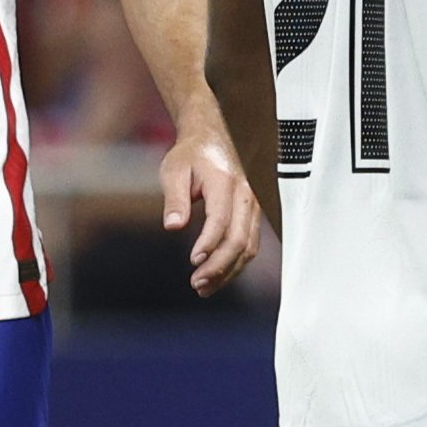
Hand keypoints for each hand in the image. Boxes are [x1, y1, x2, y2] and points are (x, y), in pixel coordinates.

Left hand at [160, 124, 260, 294]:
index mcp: (226, 183)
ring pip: (248, 247)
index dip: (209, 243)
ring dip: (228, 270)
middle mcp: (246, 197)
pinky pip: (249, 244)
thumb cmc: (192, 155)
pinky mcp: (251, 216)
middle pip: (240, 239)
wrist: (213, 139)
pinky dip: (234, 264)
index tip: (194, 260)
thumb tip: (173, 226)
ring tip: (204, 287)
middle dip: (219, 266)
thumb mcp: (174, 170)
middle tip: (197, 283)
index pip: (221, 219)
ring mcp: (253, 207)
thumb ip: (175, 199)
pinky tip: (217, 276)